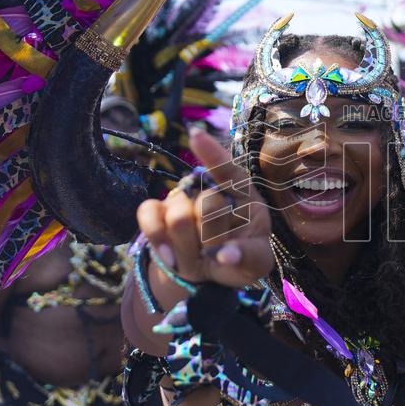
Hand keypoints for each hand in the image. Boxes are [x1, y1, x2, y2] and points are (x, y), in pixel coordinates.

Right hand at [136, 127, 273, 288]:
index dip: (212, 155)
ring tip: (199, 255)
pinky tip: (171, 256)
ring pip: (178, 217)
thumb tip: (226, 256)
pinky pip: (148, 215)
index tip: (196, 136)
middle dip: (213, 236)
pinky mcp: (156, 211)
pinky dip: (159, 240)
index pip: (229, 170)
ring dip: (189, 248)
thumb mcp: (256, 261)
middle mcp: (209, 190)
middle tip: (217, 249)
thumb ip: (248, 257)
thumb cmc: (241, 256)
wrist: (211, 269)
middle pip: (206, 204)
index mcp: (242, 194)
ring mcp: (181, 199)